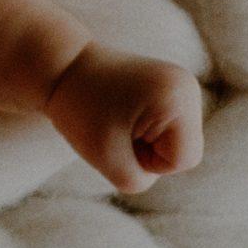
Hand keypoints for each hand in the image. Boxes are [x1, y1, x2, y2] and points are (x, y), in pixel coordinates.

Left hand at [43, 41, 203, 194]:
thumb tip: (160, 172)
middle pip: (182, 151)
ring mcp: (180, 86)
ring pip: (173, 142)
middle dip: (146, 152)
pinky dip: (141, 131)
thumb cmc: (79, 109)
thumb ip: (138, 180)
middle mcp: (187, 87)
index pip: (183, 160)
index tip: (117, 135)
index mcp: (179, 98)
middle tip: (113, 128)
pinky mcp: (168, 89)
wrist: (60, 66)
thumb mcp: (106, 157)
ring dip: (141, 143)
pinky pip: (165, 130)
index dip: (147, 162)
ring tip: (116, 119)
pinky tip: (121, 113)